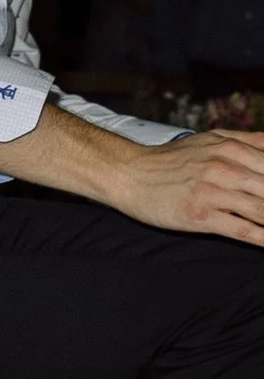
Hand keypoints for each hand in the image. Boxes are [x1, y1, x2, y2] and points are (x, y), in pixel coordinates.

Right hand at [107, 129, 263, 245]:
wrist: (128, 174)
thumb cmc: (169, 160)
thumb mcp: (210, 140)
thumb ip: (248, 141)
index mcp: (230, 147)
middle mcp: (225, 167)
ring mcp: (214, 192)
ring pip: (262, 209)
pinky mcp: (201, 215)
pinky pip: (243, 229)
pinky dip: (263, 238)